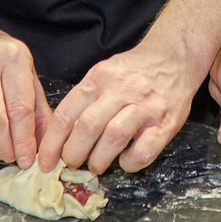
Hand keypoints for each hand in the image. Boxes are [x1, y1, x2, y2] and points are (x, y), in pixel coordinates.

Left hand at [39, 41, 199, 174]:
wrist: (176, 56)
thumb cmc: (135, 71)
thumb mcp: (104, 73)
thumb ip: (84, 99)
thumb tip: (60, 135)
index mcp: (99, 78)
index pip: (67, 113)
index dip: (52, 143)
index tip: (44, 161)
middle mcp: (121, 90)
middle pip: (87, 127)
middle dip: (73, 153)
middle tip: (71, 164)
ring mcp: (145, 107)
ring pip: (113, 137)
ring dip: (99, 159)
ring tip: (96, 165)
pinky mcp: (166, 123)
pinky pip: (144, 150)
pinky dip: (130, 162)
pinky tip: (126, 160)